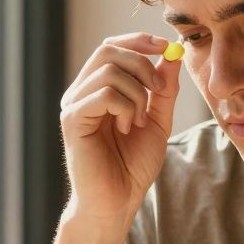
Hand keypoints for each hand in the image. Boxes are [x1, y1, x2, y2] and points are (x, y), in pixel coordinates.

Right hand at [59, 33, 182, 227]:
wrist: (117, 202)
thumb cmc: (132, 167)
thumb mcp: (158, 121)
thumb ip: (163, 89)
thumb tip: (171, 54)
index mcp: (97, 89)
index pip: (112, 47)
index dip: (139, 41)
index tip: (166, 48)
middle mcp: (80, 92)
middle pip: (108, 50)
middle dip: (142, 63)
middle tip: (159, 90)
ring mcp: (74, 105)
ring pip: (109, 71)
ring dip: (136, 94)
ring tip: (139, 121)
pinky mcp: (73, 120)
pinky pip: (103, 93)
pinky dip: (125, 107)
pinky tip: (127, 128)